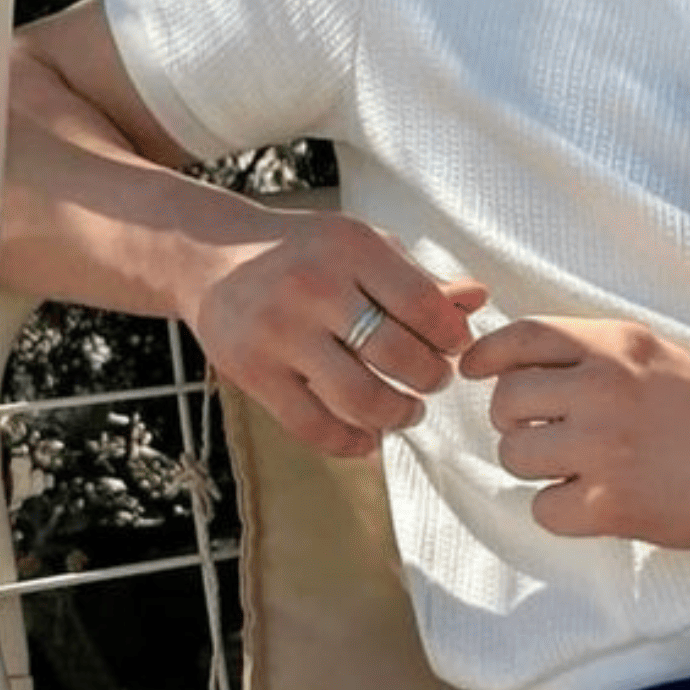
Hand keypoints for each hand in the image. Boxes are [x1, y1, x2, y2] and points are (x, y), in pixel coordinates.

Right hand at [187, 207, 485, 456]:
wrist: (211, 256)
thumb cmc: (304, 252)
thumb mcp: (361, 247)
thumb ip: (418, 278)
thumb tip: (478, 298)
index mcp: (350, 247)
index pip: (423, 304)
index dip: (452, 336)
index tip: (456, 347)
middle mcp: (313, 286)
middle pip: (397, 355)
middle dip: (431, 378)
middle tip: (434, 380)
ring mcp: (279, 332)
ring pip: (360, 397)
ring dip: (399, 414)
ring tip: (408, 410)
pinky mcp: (252, 372)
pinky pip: (313, 425)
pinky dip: (351, 442)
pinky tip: (369, 437)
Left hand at [460, 316, 689, 549]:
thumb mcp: (652, 352)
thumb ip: (589, 349)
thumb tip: (512, 359)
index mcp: (616, 344)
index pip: (521, 337)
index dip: (486, 356)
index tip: (474, 371)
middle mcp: (606, 389)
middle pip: (506, 401)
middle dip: (515, 420)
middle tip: (546, 431)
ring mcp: (606, 448)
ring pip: (514, 456)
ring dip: (534, 465)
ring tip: (575, 465)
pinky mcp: (611, 505)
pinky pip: (543, 508)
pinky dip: (559, 509)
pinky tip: (592, 498)